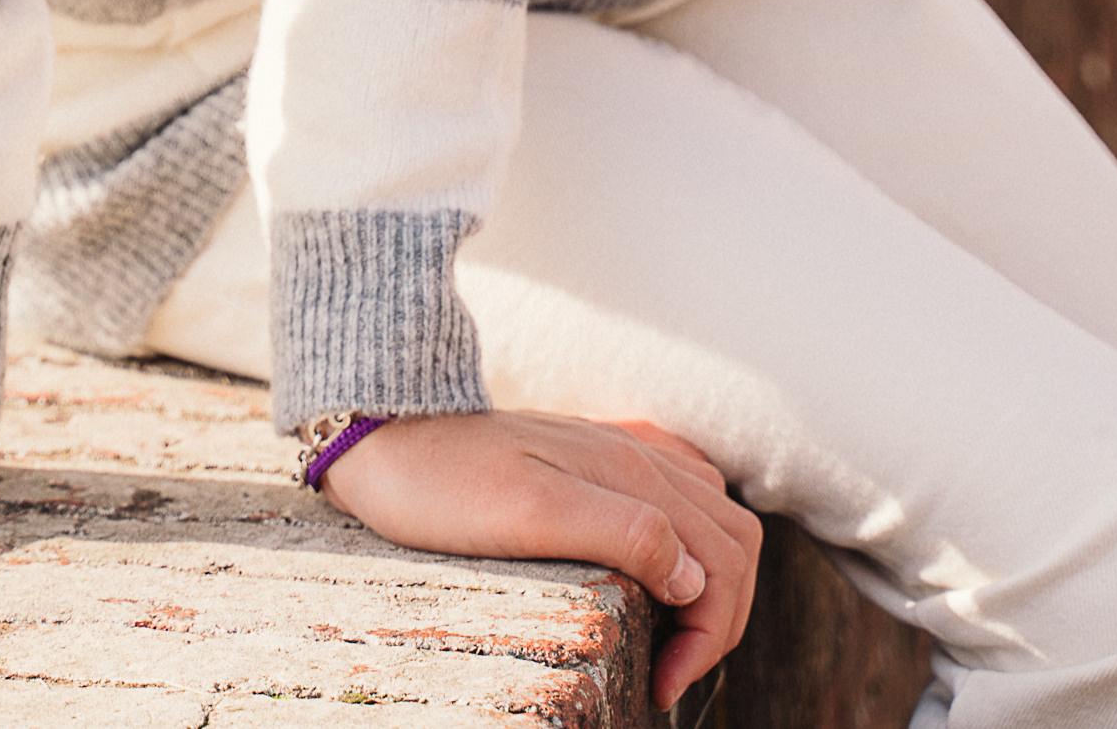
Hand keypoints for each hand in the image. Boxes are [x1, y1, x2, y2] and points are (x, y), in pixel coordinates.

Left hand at [320, 410, 757, 712]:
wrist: (383, 432)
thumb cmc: (441, 483)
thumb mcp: (525, 513)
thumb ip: (620, 531)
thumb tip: (694, 575)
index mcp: (630, 472)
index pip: (721, 563)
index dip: (709, 636)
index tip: (661, 684)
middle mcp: (637, 454)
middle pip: (733, 539)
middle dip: (722, 617)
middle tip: (671, 673)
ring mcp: (618, 449)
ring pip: (715, 513)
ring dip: (714, 581)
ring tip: (671, 635)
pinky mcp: (593, 455)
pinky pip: (679, 488)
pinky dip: (694, 538)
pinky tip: (661, 568)